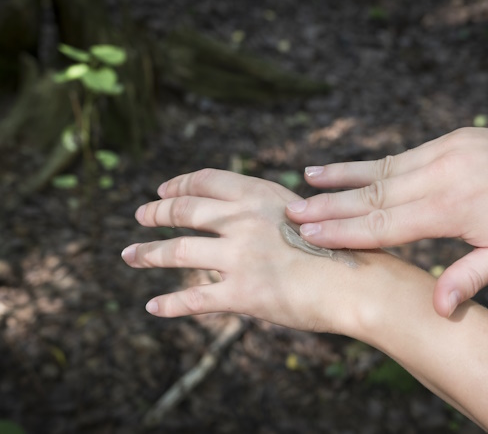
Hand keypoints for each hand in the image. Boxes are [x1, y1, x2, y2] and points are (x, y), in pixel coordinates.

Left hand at [121, 169, 361, 332]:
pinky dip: (169, 304)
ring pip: (177, 253)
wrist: (357, 283)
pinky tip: (152, 307)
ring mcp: (239, 256)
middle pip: (183, 211)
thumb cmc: (340, 249)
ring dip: (147, 255)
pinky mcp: (241, 293)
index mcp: (259, 194)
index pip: (206, 181)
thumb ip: (268, 212)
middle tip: (140, 216)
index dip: (178, 183)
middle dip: (156, 213)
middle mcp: (242, 220)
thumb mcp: (302, 212)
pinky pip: (194, 299)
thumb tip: (241, 214)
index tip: (162, 189)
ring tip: (130, 256)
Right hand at [286, 123, 487, 316]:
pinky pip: (397, 155)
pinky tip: (346, 167)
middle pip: (372, 194)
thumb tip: (436, 307)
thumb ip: (472, 277)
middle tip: (290, 210)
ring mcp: (441, 153)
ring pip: (380, 169)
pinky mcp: (445, 140)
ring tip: (305, 179)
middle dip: (328, 205)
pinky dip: (367, 164)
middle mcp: (439, 176)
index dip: (345, 231)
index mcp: (453, 209)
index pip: (386, 224)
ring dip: (340, 177)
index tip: (310, 234)